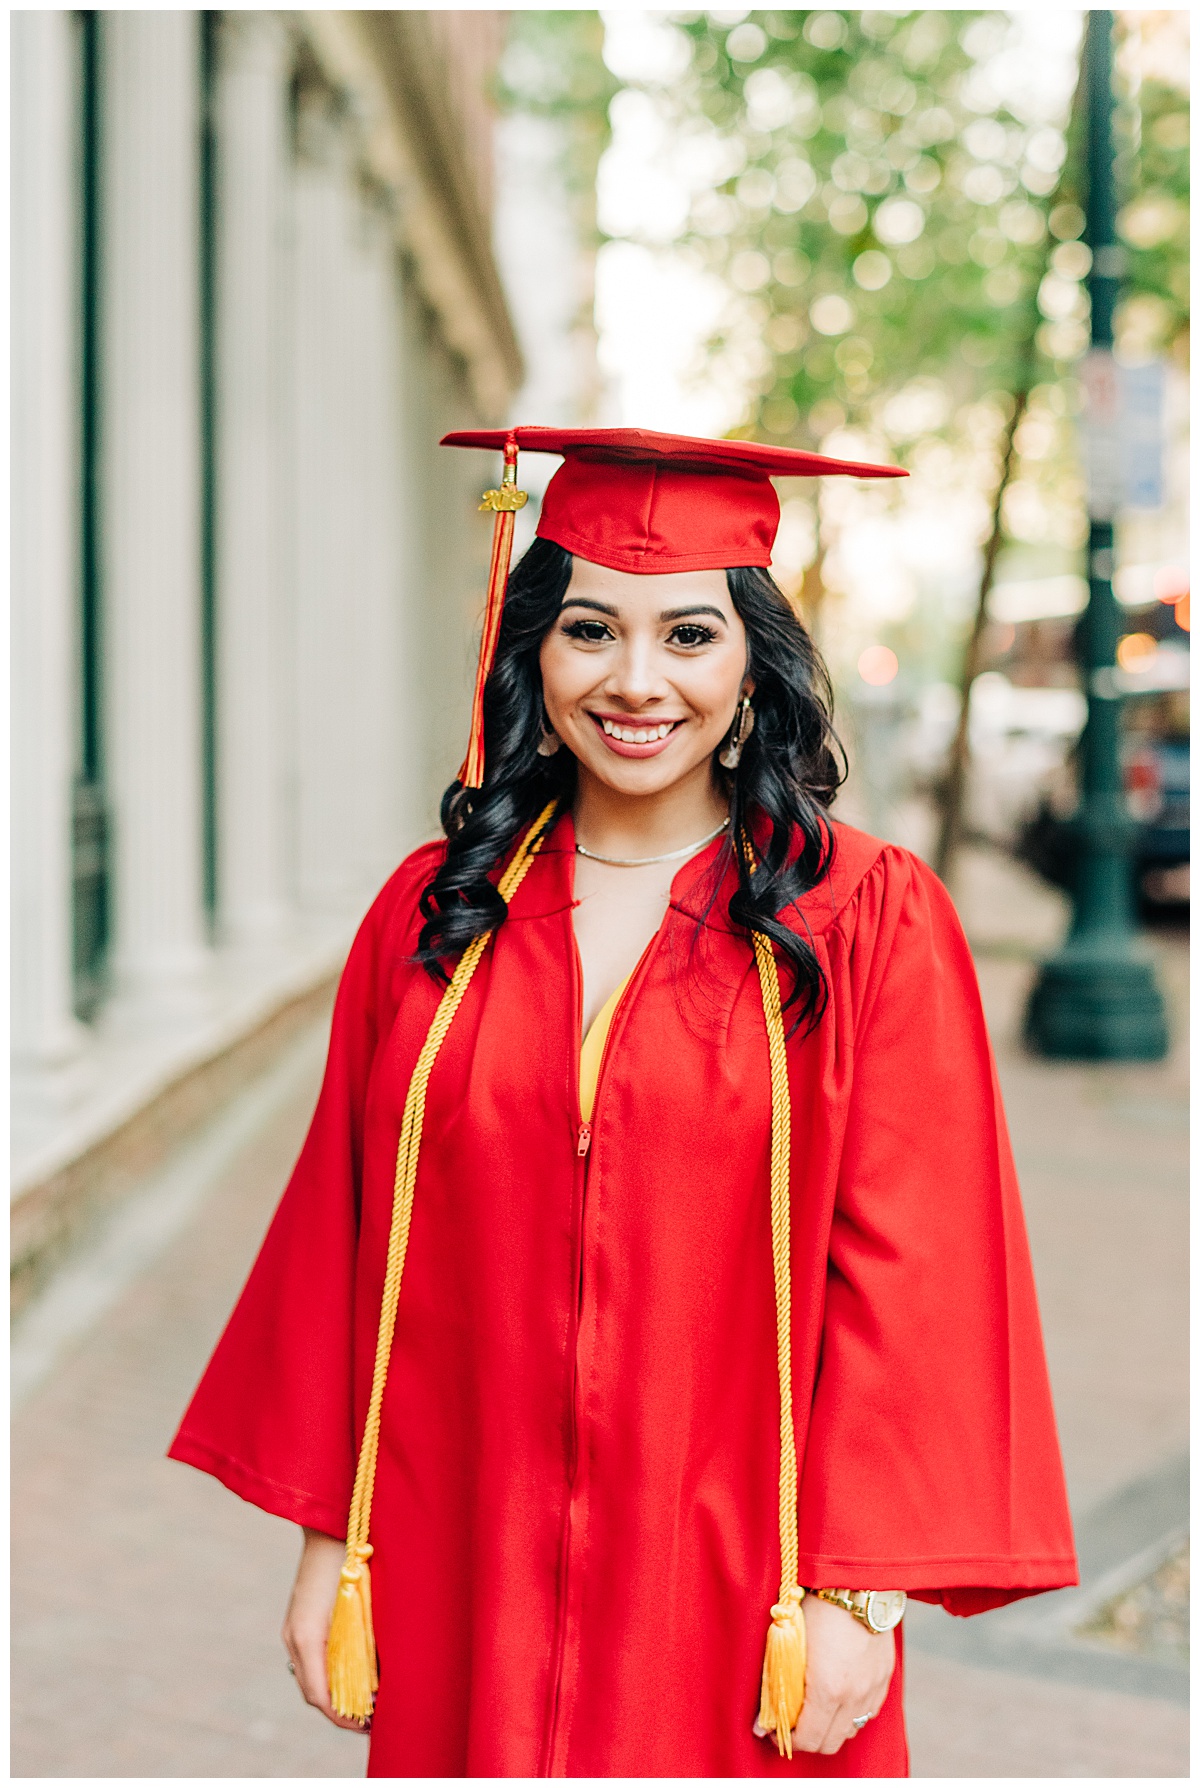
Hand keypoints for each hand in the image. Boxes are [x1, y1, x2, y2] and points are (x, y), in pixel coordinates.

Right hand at [282, 1528, 371, 1732]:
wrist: (331, 1525)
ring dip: (334, 1692)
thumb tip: (380, 1678)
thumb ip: (366, 1640)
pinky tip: (352, 1673)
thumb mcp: (364, 1601)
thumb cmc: (353, 1559)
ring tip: (364, 1701)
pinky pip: (310, 1659)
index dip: (343, 1716)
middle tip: (370, 1720)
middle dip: (340, 1710)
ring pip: (310, 1676)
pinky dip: (329, 1673)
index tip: (367, 1725)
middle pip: (313, 1690)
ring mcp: (294, 1628)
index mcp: (308, 1635)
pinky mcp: (299, 1621)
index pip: (320, 1694)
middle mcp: (295, 1636)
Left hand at [754, 1593, 894, 1755]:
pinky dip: (851, 1713)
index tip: (774, 1728)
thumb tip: (760, 1723)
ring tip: (815, 1708)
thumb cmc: (816, 1604)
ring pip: (851, 1730)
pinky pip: (868, 1712)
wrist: (857, 1580)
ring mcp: (873, 1688)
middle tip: (792, 1721)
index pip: (808, 1739)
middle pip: (830, 1742)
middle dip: (807, 1738)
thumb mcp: (788, 1640)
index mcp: (827, 1688)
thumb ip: (776, 1682)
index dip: (787, 1739)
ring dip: (831, 1727)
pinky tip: (838, 1695)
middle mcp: (853, 1696)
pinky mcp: (885, 1678)